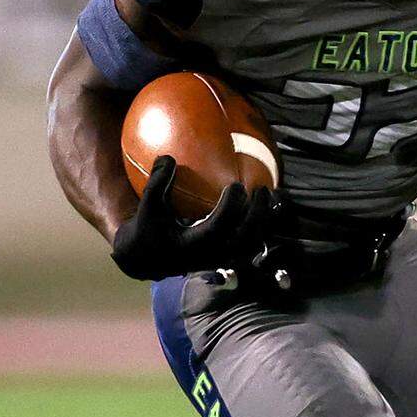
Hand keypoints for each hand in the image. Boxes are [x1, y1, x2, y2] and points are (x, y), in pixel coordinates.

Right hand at [111, 155, 275, 280]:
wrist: (149, 259)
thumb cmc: (148, 229)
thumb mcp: (149, 207)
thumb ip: (157, 183)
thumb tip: (167, 157)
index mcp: (192, 245)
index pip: (219, 227)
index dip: (231, 207)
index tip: (237, 185)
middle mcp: (211, 255)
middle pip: (245, 238)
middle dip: (257, 213)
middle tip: (261, 189)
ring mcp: (221, 259)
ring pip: (253, 243)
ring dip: (264, 221)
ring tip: (267, 196)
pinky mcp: (226, 257)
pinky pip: (250, 243)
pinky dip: (260, 225)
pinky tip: (262, 205)